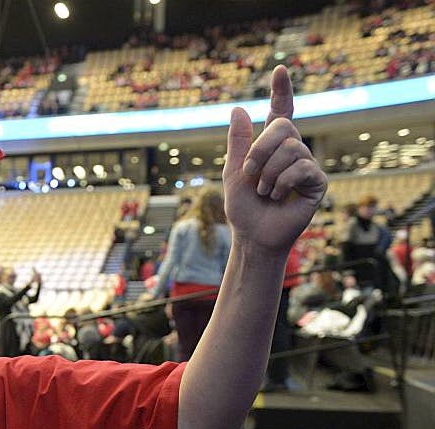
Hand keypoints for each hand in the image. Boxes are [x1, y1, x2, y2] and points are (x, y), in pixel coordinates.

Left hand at [224, 66, 326, 255]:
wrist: (253, 236)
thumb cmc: (243, 207)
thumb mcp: (234, 171)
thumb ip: (238, 142)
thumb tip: (238, 108)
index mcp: (271, 145)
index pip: (280, 111)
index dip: (281, 90)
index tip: (280, 69)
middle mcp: (293, 150)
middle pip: (283, 126)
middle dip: (259, 150)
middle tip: (250, 174)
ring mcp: (307, 165)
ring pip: (290, 148)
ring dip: (267, 173)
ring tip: (264, 192)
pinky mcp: (318, 182)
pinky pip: (301, 168)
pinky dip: (281, 183)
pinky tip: (277, 197)